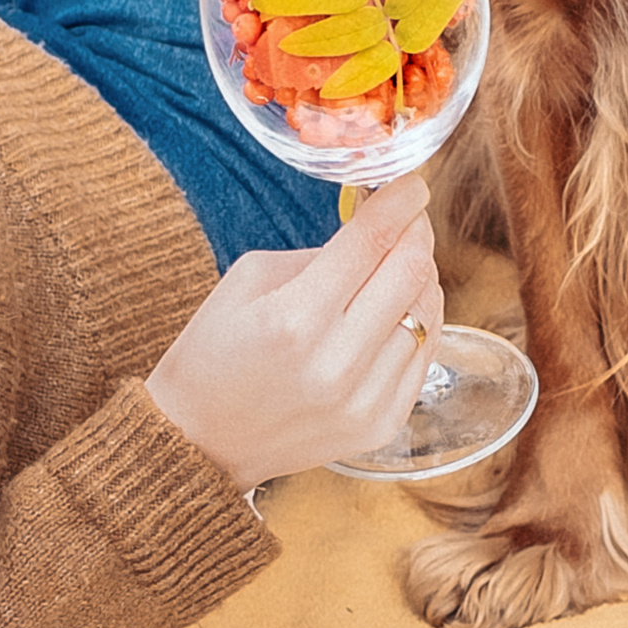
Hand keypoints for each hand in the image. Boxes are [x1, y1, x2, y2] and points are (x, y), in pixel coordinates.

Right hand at [144, 170, 446, 488]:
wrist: (200, 443)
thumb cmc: (214, 352)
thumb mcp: (247, 280)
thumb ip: (316, 253)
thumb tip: (373, 227)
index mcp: (294, 319)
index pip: (371, 242)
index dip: (399, 203)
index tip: (411, 183)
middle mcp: (336, 363)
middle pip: (411, 274)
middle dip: (416, 233)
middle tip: (408, 217)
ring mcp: (365, 401)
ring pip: (427, 315)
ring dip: (419, 277)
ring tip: (398, 263)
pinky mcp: (381, 426)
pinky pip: (425, 357)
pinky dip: (419, 322)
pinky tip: (398, 308)